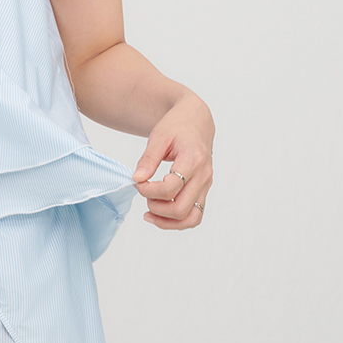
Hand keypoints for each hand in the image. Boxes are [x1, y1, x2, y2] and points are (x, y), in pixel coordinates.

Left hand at [131, 91, 214, 229]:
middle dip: (156, 207)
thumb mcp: (159, 136)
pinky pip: (195, 215)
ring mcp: (206, 185)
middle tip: (143, 193)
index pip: (171, 187)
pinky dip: (178, 221)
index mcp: (193, 159)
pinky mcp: (203, 190)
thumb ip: (148, 159)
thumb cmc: (177, 126)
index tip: (137, 182)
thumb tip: (137, 179)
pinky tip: (160, 214)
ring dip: (168, 221)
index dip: (149, 190)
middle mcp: (203, 175)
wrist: (197, 121)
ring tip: (149, 212)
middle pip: (181, 208)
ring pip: (192, 218)